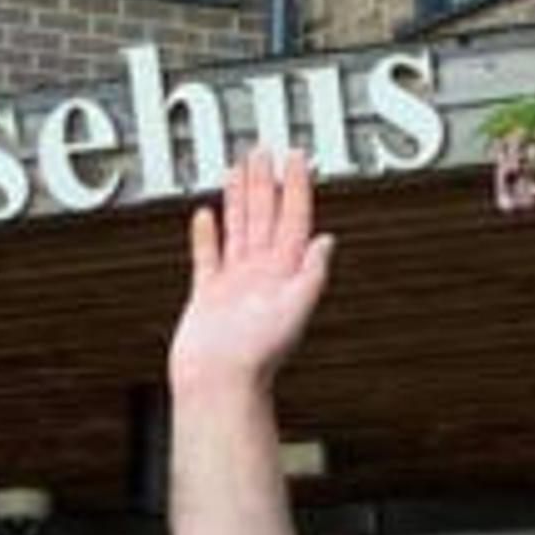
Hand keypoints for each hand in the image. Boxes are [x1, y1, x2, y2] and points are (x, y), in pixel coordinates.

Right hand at [171, 146, 330, 403]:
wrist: (218, 381)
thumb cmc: (255, 355)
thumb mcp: (295, 308)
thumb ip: (312, 272)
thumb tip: (328, 241)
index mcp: (284, 272)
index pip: (294, 218)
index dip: (296, 187)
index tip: (296, 158)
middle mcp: (261, 273)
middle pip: (265, 215)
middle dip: (265, 182)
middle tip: (264, 152)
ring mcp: (234, 282)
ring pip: (239, 228)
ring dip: (239, 198)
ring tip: (238, 170)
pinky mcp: (208, 294)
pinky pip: (208, 256)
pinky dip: (207, 234)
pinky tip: (206, 216)